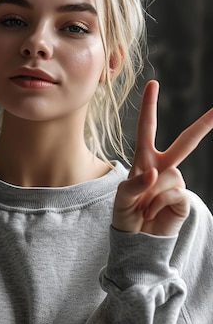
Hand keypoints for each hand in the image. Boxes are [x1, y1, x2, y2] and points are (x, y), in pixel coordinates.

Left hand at [112, 80, 212, 235]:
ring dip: (153, 194)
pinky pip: (174, 193)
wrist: (136, 240)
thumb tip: (154, 174)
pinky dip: (159, 204)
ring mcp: (175, 182)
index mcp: (144, 160)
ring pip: (170, 176)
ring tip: (145, 209)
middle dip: (204, 125)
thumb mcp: (121, 198)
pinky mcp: (183, 199)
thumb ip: (134, 183)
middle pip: (186, 141)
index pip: (147, 129)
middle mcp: (163, 167)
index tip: (153, 83)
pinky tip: (154, 213)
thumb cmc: (125, 215)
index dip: (150, 106)